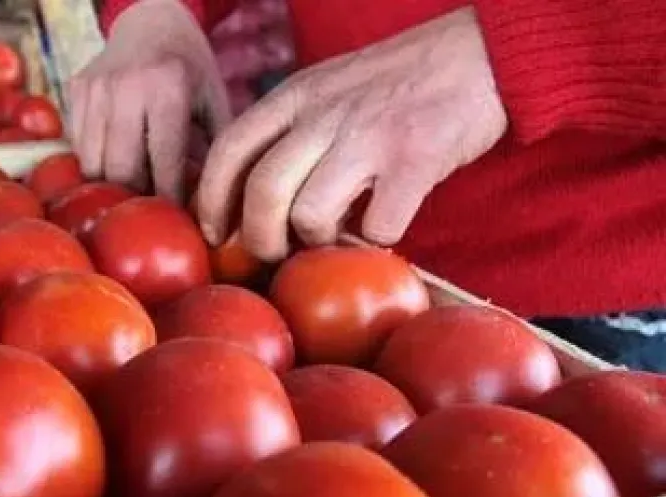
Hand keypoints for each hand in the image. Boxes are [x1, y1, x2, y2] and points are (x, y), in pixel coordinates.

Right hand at [68, 0, 230, 200]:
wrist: (150, 20)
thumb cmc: (189, 68)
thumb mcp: (213, 101)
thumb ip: (213, 150)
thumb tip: (206, 205)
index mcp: (168, 88)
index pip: (164, 162)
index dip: (169, 198)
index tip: (176, 218)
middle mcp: (126, 87)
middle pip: (121, 170)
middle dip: (136, 196)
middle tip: (151, 207)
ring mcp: (95, 89)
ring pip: (92, 164)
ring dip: (112, 184)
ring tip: (133, 188)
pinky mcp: (75, 90)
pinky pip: (78, 147)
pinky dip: (96, 163)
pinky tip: (115, 161)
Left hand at [195, 7, 507, 259]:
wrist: (477, 52)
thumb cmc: (394, 84)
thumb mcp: (326, 89)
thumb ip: (287, 132)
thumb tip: (248, 201)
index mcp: (296, 95)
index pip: (229, 151)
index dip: (212, 201)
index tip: (218, 232)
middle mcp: (325, 112)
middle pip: (263, 192)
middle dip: (261, 239)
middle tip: (276, 252)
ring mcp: (369, 134)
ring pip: (311, 214)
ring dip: (320, 241)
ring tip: (339, 233)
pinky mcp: (416, 158)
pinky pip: (377, 227)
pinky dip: (379, 240)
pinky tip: (387, 223)